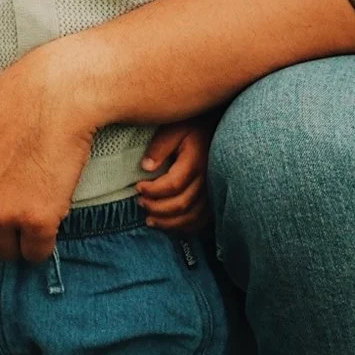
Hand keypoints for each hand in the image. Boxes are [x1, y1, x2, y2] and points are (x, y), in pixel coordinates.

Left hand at [0, 46, 97, 261]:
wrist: (55, 94)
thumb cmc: (9, 99)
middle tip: (11, 211)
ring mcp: (0, 214)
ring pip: (5, 252)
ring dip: (18, 239)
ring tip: (31, 211)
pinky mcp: (37, 221)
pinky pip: (36, 253)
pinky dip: (43, 243)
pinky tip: (49, 221)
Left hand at [133, 119, 213, 234]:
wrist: (216, 128)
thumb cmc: (191, 127)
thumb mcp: (173, 129)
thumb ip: (159, 147)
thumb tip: (146, 167)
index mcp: (195, 163)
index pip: (172, 185)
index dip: (152, 190)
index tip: (138, 187)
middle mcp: (206, 180)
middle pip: (181, 205)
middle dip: (156, 208)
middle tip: (140, 202)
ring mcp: (212, 192)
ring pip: (191, 217)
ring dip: (168, 223)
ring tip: (149, 218)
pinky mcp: (213, 198)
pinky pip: (200, 220)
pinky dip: (183, 227)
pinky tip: (168, 224)